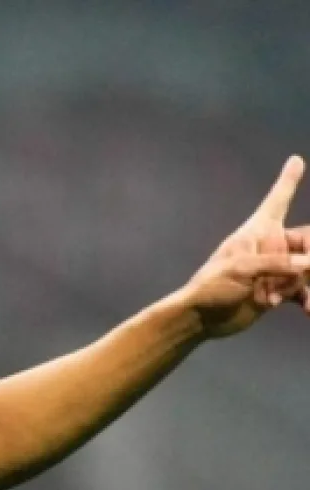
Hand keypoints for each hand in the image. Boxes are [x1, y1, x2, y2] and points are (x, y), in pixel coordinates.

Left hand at [178, 155, 309, 339]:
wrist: (202, 318)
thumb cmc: (212, 286)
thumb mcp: (242, 269)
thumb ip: (277, 264)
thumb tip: (309, 264)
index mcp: (257, 231)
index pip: (277, 200)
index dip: (288, 181)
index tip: (295, 160)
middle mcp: (270, 246)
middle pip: (308, 240)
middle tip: (306, 271)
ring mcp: (276, 268)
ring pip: (309, 267)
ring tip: (307, 301)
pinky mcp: (278, 290)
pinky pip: (304, 290)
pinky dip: (309, 299)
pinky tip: (308, 311)